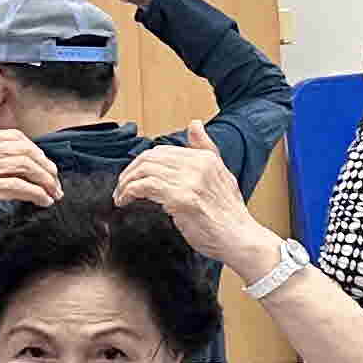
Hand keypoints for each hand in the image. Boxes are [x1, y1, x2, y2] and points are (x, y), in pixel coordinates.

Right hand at [0, 102, 61, 237]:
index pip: (14, 137)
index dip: (36, 151)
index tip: (45, 165)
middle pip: (24, 151)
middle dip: (45, 167)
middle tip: (54, 181)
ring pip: (24, 168)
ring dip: (45, 182)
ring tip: (52, 193)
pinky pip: (18, 188)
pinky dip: (35, 194)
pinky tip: (42, 201)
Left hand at [114, 133, 271, 267]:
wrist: (240, 239)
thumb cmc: (229, 214)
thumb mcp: (222, 175)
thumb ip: (206, 149)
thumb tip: (194, 124)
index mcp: (207, 158)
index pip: (161, 152)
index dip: (142, 164)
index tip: (134, 178)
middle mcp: (199, 165)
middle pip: (149, 159)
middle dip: (130, 172)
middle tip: (122, 188)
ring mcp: (191, 181)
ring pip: (144, 171)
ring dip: (125, 184)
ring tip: (121, 196)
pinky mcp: (182, 199)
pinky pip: (144, 187)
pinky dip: (128, 193)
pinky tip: (125, 201)